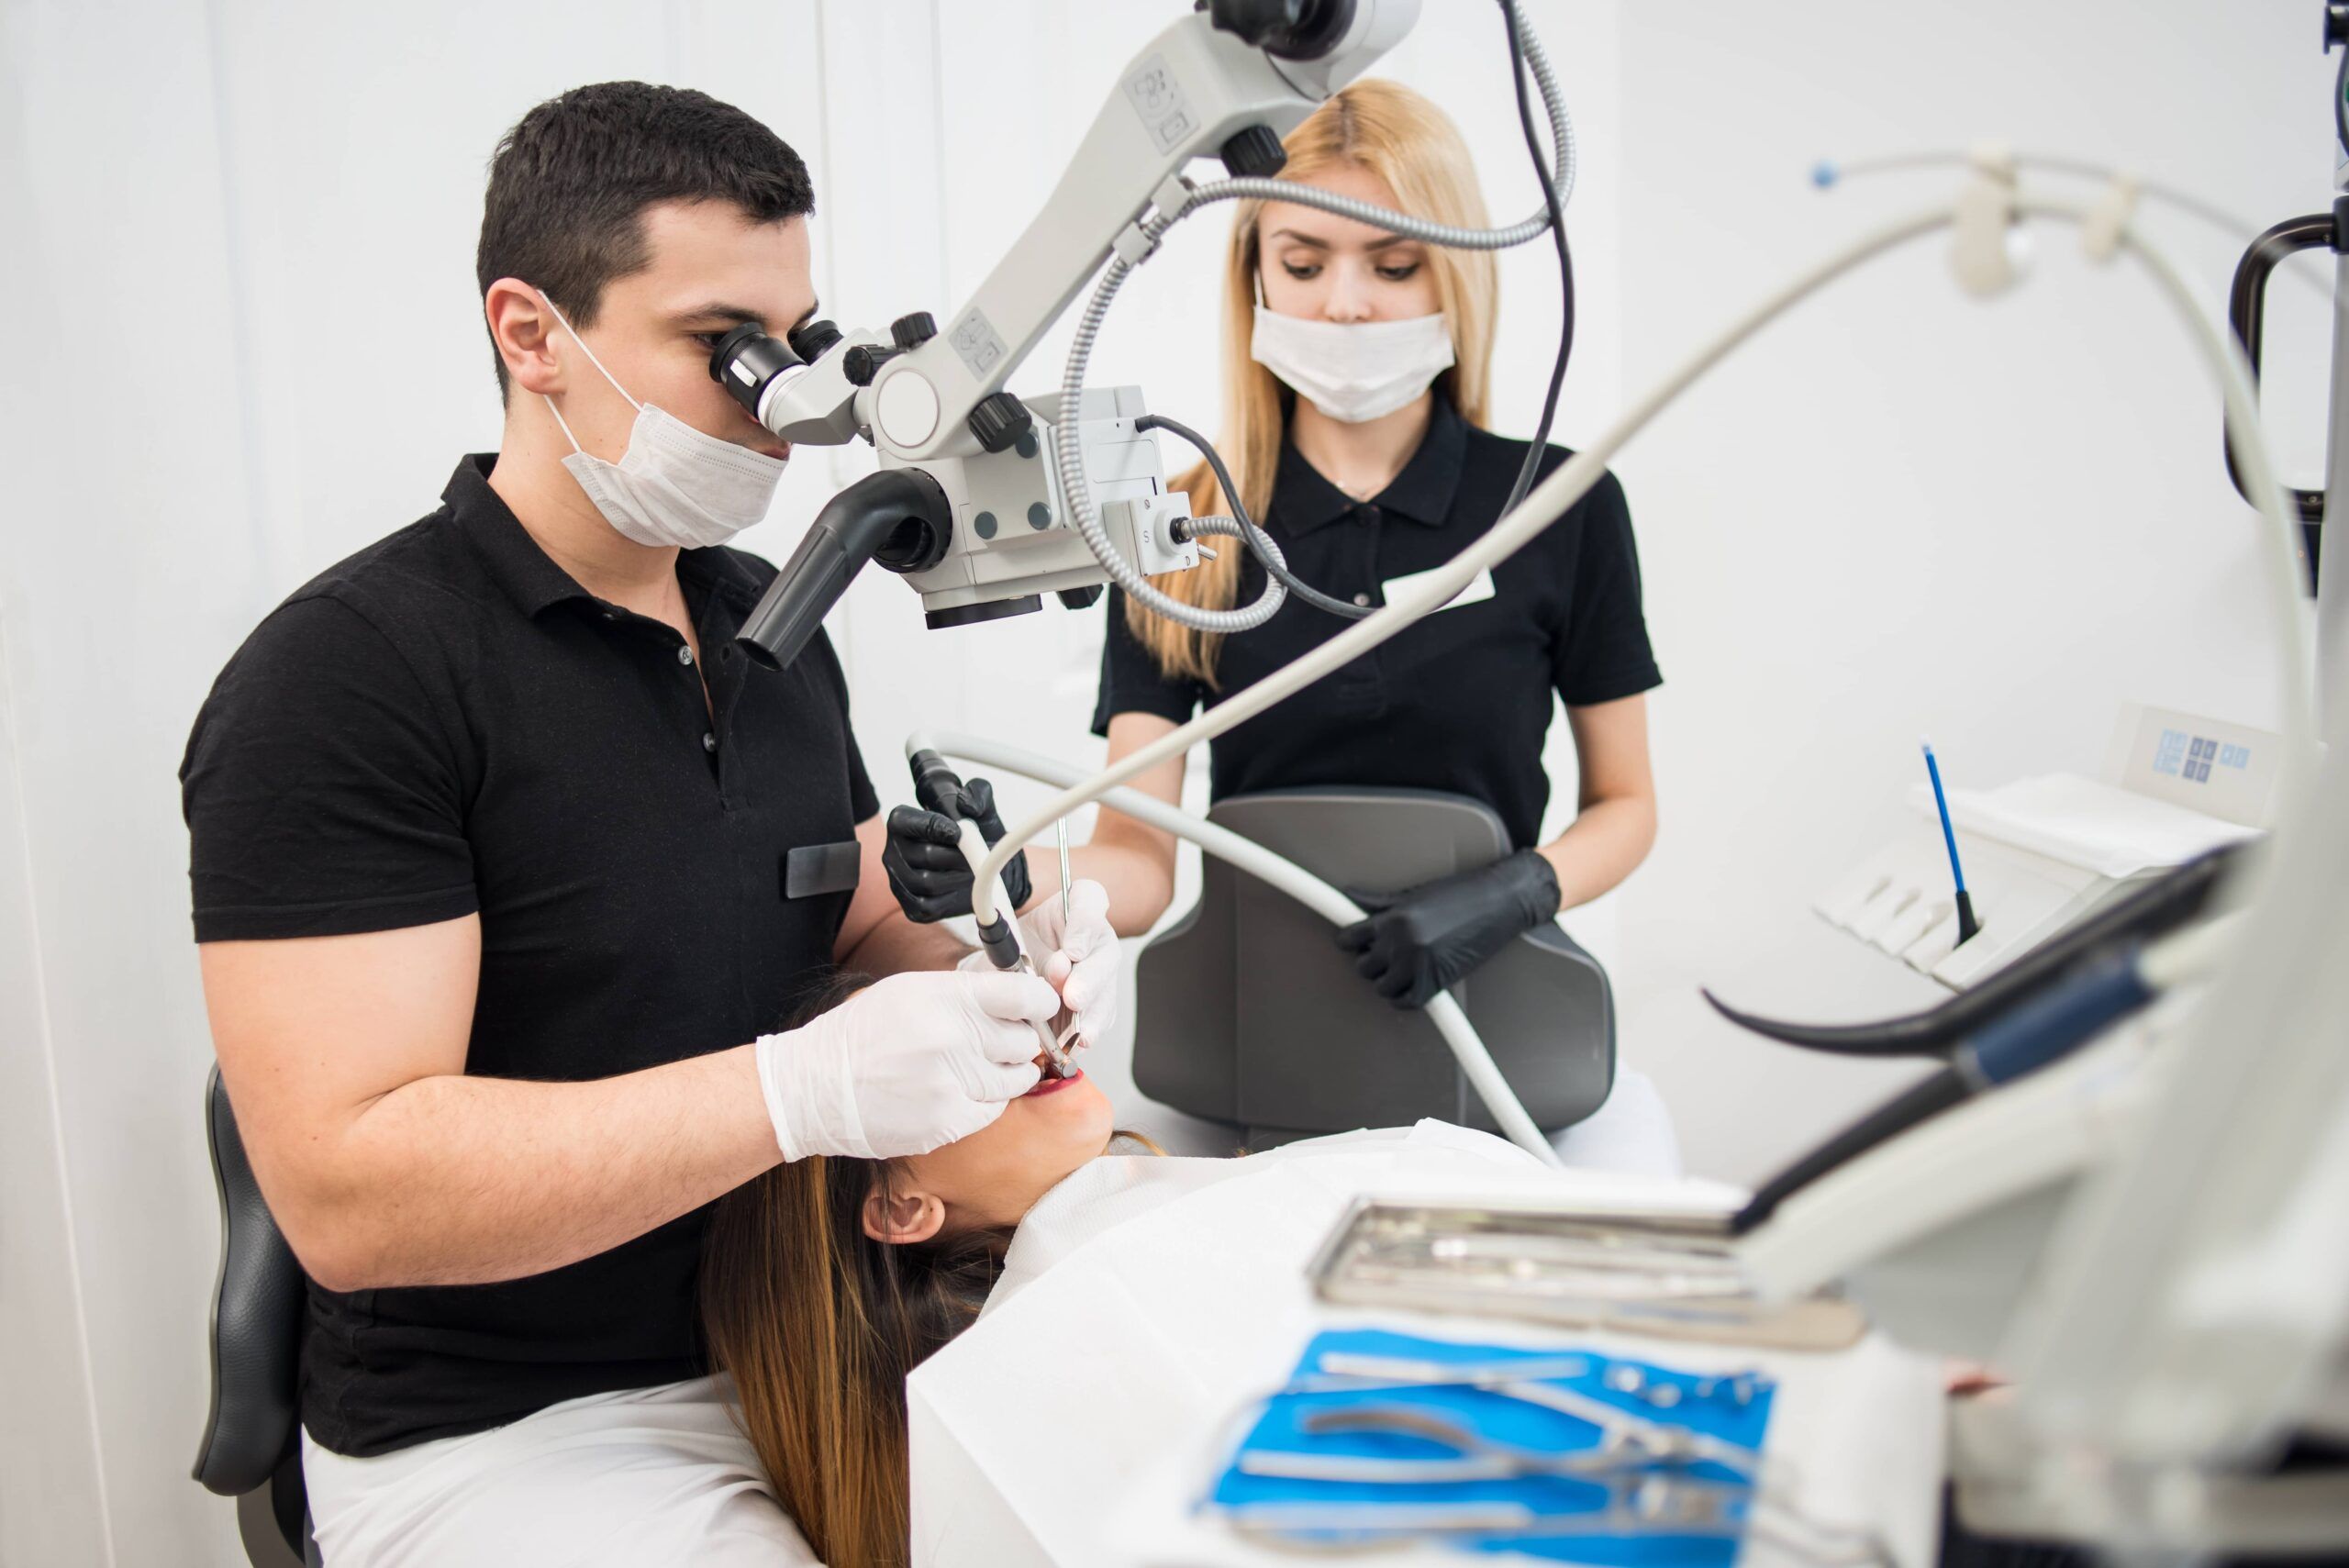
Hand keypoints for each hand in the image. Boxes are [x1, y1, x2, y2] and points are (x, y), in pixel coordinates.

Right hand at [754, 969, 1058, 1159]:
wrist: (815, 1088)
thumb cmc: (861, 1035)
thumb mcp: (910, 991)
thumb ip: (964, 994)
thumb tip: (1014, 997)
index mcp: (945, 998)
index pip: (1023, 996)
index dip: (1041, 1002)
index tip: (1041, 1008)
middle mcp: (952, 1039)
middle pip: (1023, 1040)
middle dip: (1019, 1040)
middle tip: (1003, 1040)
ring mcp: (951, 1084)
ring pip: (1015, 1079)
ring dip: (1007, 1073)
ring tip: (982, 1067)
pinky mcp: (946, 1122)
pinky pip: (992, 1110)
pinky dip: (985, 1102)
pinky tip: (959, 1091)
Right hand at [883, 775, 1031, 921]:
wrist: (984, 866)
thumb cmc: (975, 833)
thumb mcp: (982, 806)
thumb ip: (978, 793)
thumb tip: (967, 804)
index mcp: (902, 822)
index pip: (906, 822)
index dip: (932, 827)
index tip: (958, 833)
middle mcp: (893, 851)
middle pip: (924, 856)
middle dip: (957, 856)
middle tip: (978, 855)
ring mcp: (899, 881)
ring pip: (927, 882)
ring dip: (958, 877)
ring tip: (974, 869)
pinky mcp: (911, 907)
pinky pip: (929, 906)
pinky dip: (951, 897)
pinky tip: (961, 887)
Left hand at [960, 878, 1121, 1047]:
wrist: (1009, 971)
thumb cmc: (1013, 948)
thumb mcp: (1007, 939)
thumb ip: (1020, 951)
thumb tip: (1039, 976)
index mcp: (1076, 905)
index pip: (1089, 899)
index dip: (1084, 926)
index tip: (1071, 951)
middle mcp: (1095, 936)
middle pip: (1104, 953)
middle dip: (1089, 980)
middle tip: (1073, 997)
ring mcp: (1100, 969)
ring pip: (1107, 990)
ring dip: (1093, 1014)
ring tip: (1080, 1033)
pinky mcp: (1099, 1001)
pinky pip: (1100, 1018)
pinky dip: (1088, 1033)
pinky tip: (1076, 1044)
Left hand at [1334, 849, 1561, 1009]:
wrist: (1500, 901)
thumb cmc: (1459, 893)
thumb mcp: (1414, 893)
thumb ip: (1378, 902)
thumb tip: (1348, 898)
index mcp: (1393, 918)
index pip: (1348, 939)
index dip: (1351, 941)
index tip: (1358, 942)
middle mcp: (1401, 943)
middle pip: (1363, 966)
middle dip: (1373, 960)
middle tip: (1389, 952)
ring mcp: (1418, 965)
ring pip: (1381, 987)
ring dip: (1388, 979)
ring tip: (1402, 966)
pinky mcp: (1437, 982)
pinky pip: (1406, 1002)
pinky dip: (1405, 998)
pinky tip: (1411, 984)